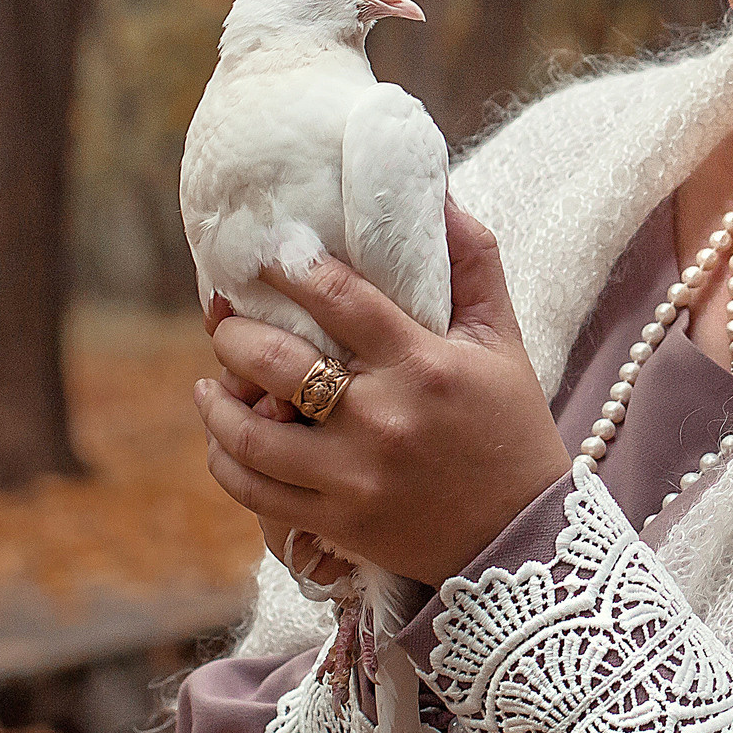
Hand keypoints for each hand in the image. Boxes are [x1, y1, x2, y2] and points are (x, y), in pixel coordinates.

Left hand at [194, 199, 570, 585]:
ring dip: (216, 397)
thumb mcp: (503, 339)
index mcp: (424, 364)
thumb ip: (473, 262)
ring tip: (211, 376)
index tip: (265, 253)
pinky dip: (225, 458)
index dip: (290, 267)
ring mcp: (353, 477)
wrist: (521, 538)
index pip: (338, 298)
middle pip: (276, 362)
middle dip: (234, 332)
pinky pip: (254, 490)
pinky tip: (221, 435)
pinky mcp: (336, 522)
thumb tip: (437, 193)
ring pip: (250, 433)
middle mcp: (382, 419)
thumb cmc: (510, 426)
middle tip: (225, 317)